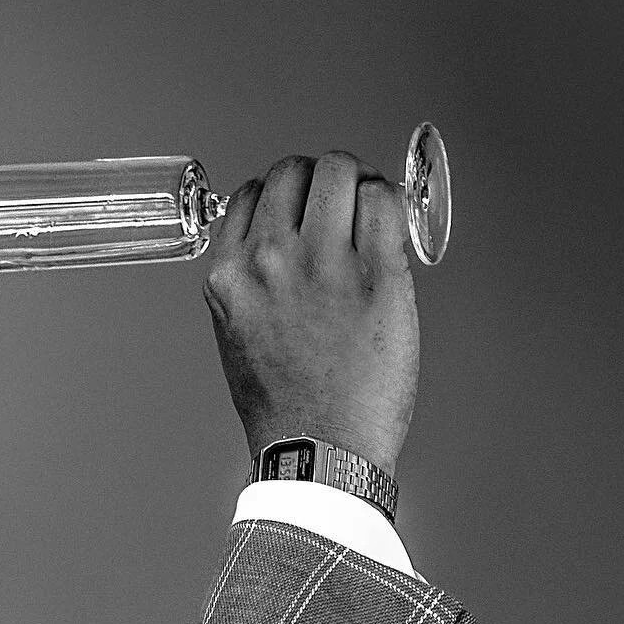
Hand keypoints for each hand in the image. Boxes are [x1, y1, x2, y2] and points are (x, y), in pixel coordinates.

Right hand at [202, 152, 418, 475]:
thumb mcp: (237, 337)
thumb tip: (276, 254)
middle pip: (295, 170)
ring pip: (341, 171)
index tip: (303, 208)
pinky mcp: (377, 276)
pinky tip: (393, 224)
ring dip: (358, 180)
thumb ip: (249, 286)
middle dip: (321, 179)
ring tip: (370, 206)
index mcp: (229, 277)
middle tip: (342, 200)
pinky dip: (391, 201)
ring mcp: (325, 264)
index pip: (251, 193)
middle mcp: (270, 260)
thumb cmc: (284, 409)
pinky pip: (385, 202)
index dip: (283, 194)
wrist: (320, 453)